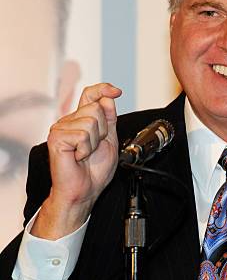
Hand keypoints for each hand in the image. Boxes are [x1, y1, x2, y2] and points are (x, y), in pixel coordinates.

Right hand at [31, 83, 121, 238]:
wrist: (84, 190)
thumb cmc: (94, 171)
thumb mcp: (110, 140)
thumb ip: (110, 119)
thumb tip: (109, 98)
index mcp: (81, 119)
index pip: (90, 94)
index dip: (103, 89)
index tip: (117, 91)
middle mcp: (69, 121)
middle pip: (96, 107)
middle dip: (103, 129)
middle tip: (94, 147)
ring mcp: (61, 128)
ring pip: (91, 120)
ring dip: (94, 141)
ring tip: (85, 153)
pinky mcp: (56, 137)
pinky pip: (82, 134)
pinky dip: (85, 149)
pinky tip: (78, 157)